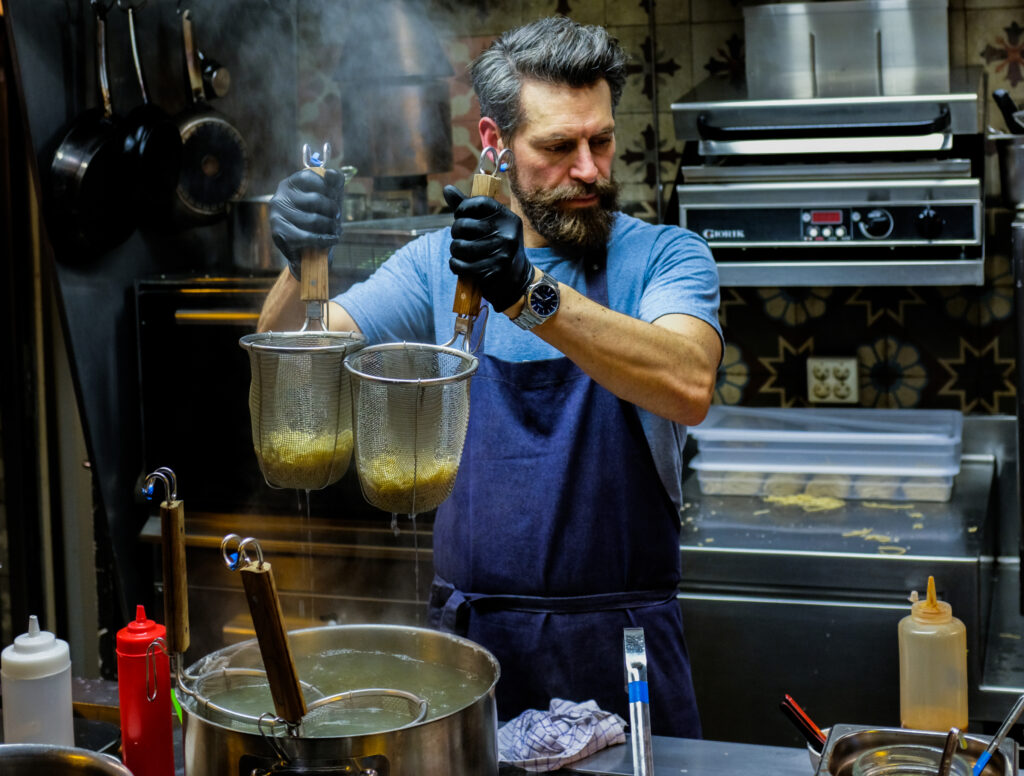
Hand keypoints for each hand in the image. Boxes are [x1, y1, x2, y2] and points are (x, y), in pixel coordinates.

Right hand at [268, 168, 346, 277]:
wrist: (307, 248)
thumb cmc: (319, 216)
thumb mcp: (329, 196)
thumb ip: (334, 181)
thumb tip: (332, 174)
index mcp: (290, 184)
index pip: (309, 176)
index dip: (327, 188)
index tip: (334, 198)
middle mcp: (280, 197)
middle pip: (315, 200)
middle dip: (332, 211)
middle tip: (337, 218)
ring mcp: (277, 216)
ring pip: (314, 219)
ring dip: (331, 227)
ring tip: (335, 230)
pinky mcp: (279, 234)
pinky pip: (309, 237)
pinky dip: (325, 240)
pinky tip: (332, 239)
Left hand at [444, 184, 533, 312]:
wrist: (516, 280)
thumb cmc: (497, 247)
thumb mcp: (489, 225)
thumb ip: (468, 208)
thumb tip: (447, 189)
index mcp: (507, 217)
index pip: (477, 203)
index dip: (462, 209)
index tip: (461, 216)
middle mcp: (507, 233)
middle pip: (463, 225)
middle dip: (456, 233)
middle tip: (461, 239)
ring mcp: (501, 252)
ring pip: (459, 246)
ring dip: (455, 251)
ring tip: (461, 253)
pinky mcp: (492, 270)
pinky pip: (460, 265)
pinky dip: (456, 266)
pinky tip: (461, 266)